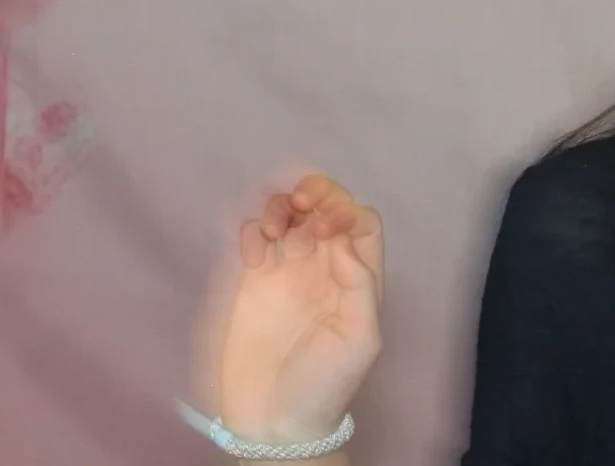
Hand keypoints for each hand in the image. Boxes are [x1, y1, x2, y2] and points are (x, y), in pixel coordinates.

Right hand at [212, 174, 384, 445]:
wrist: (275, 421)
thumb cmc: (325, 383)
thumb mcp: (360, 340)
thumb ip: (359, 286)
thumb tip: (342, 241)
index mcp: (357, 277)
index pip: (361, 222)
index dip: (347, 211)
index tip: (327, 227)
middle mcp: (324, 266)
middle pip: (325, 208)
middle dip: (315, 193)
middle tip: (300, 203)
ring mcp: (287, 270)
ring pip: (289, 215)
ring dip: (282, 206)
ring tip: (274, 230)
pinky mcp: (253, 280)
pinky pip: (255, 237)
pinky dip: (253, 229)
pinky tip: (254, 251)